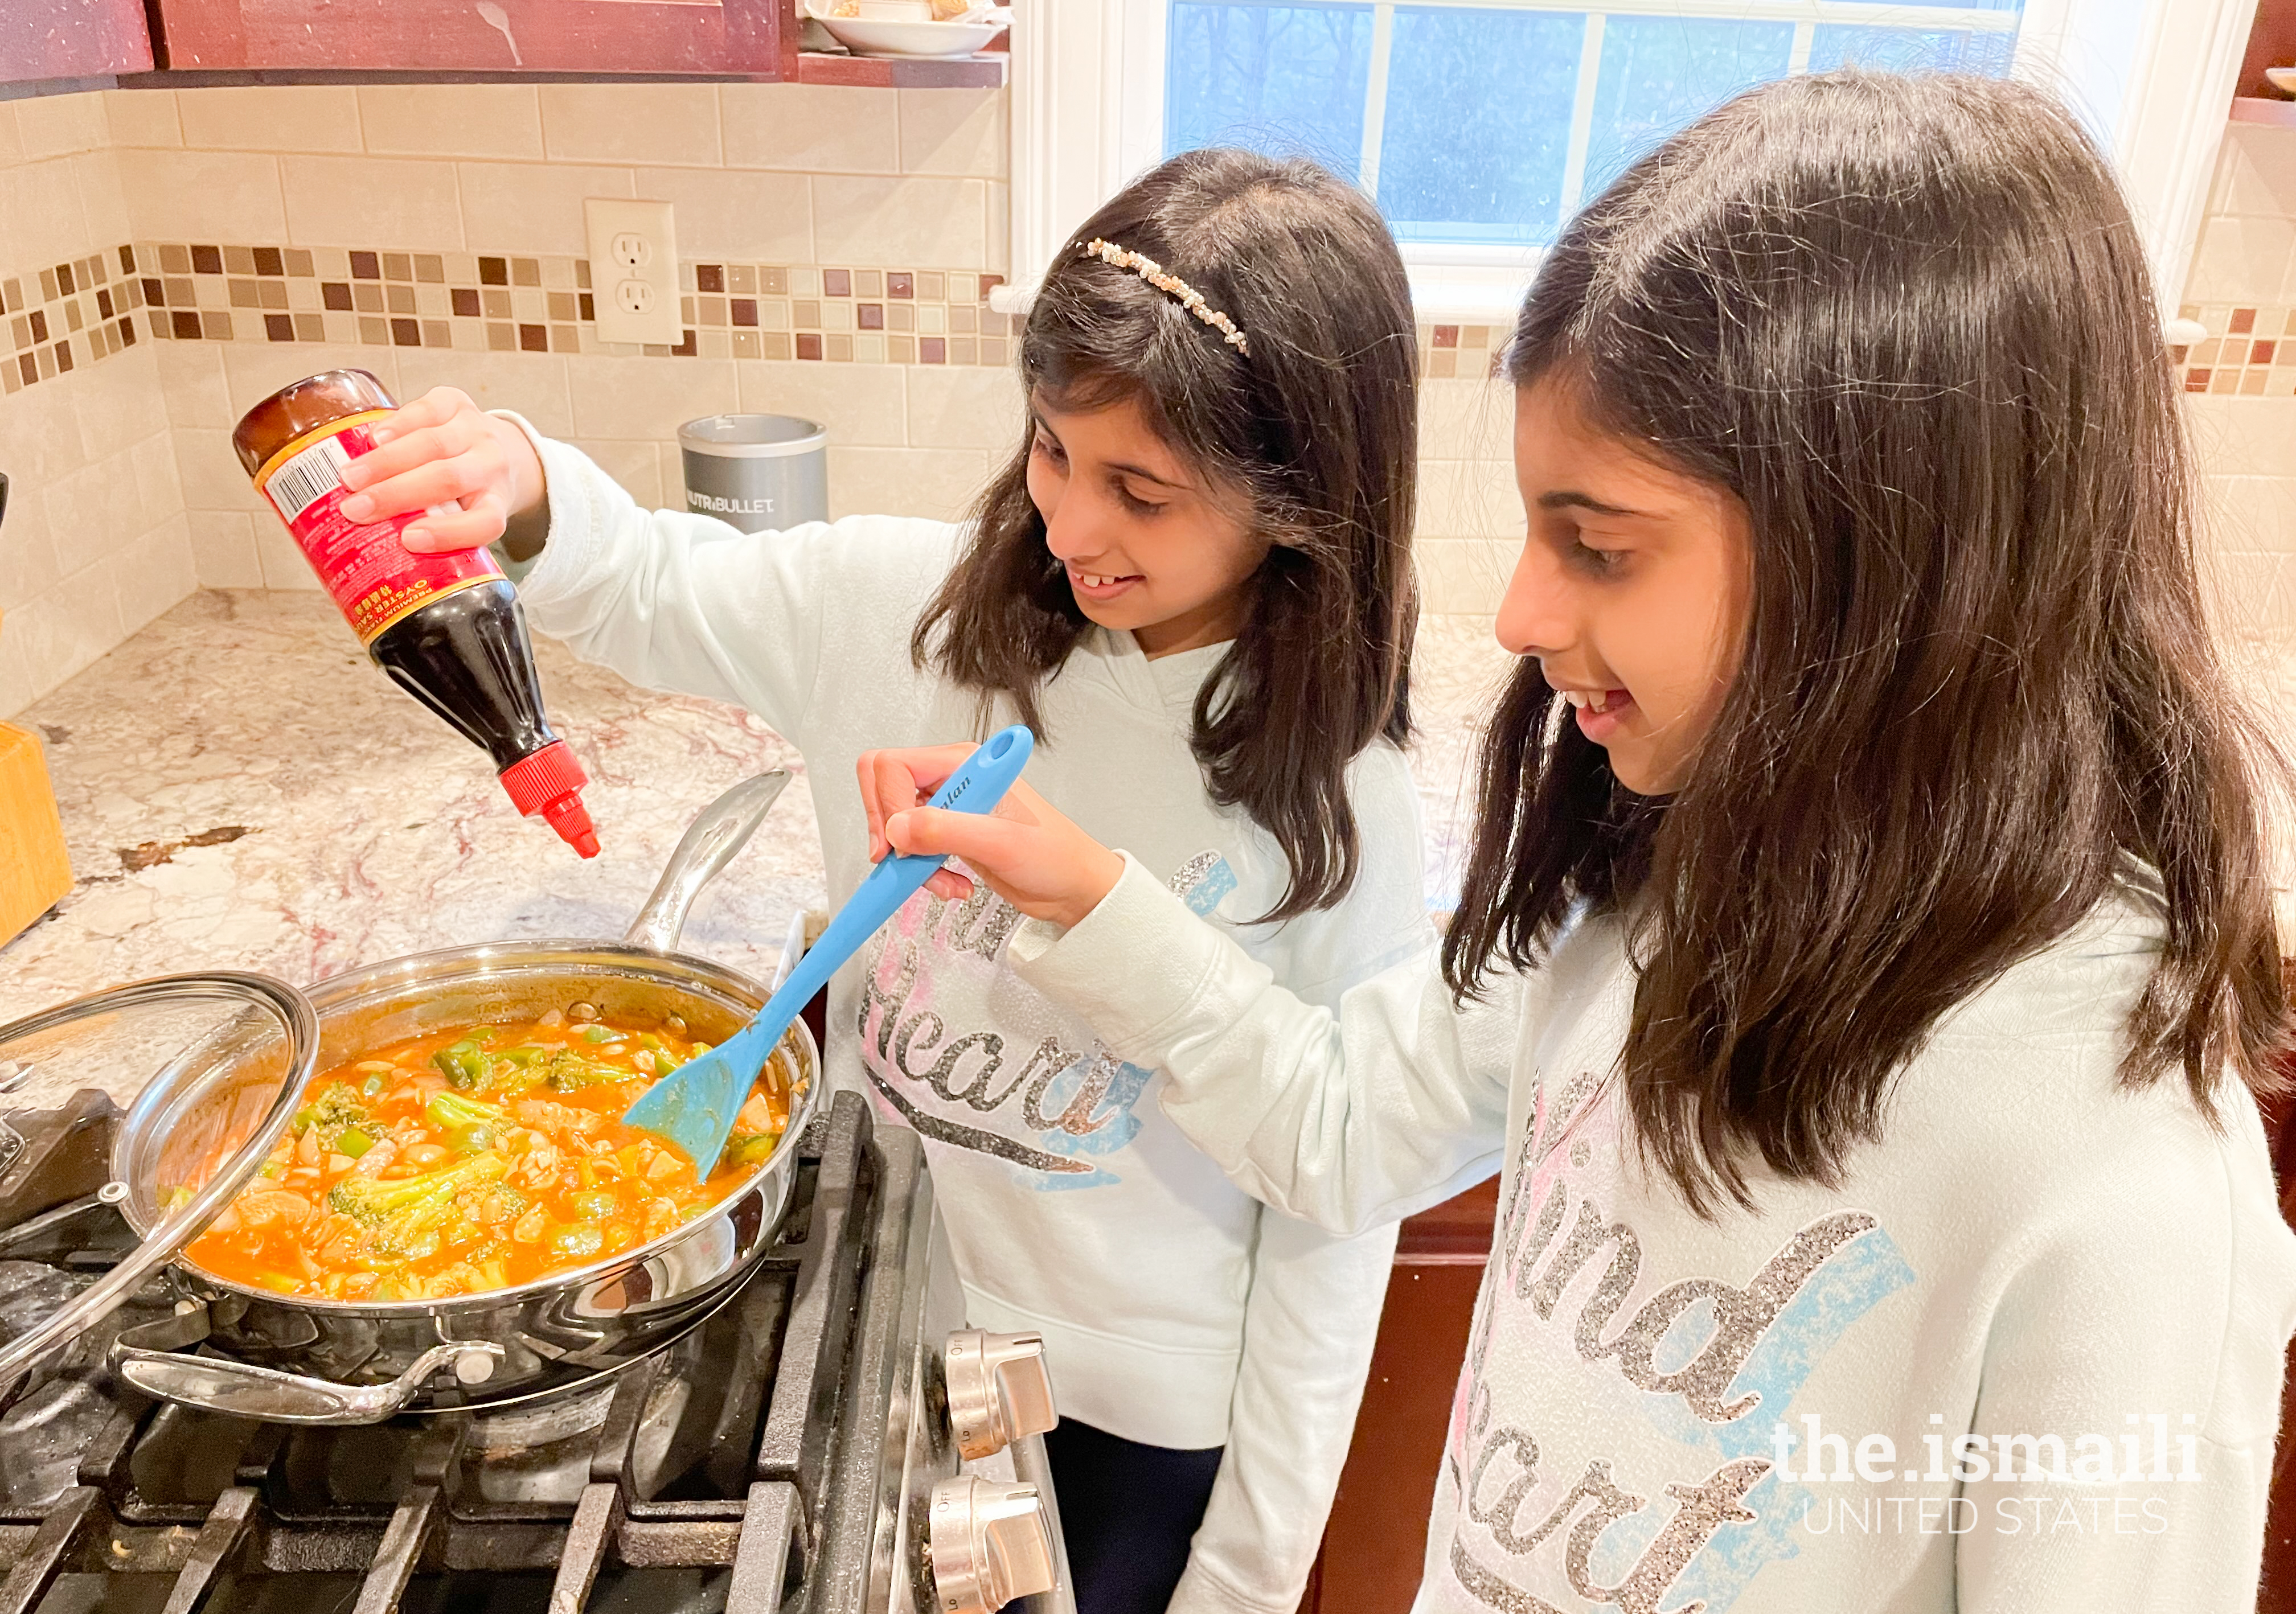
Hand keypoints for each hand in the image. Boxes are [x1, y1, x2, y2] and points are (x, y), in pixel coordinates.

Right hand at [334, 386, 544, 552]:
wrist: (497, 449)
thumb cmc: (466, 494)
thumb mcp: (460, 519)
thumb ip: (428, 532)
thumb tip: (368, 559)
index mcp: (496, 503)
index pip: (485, 522)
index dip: (450, 533)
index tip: (409, 540)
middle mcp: (493, 465)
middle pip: (448, 479)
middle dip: (396, 495)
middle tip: (354, 510)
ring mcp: (476, 430)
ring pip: (433, 444)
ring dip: (386, 461)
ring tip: (349, 477)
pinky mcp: (456, 402)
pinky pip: (427, 409)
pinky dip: (397, 425)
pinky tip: (372, 439)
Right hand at [857, 745, 1124, 929]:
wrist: (1074, 888)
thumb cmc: (1055, 857)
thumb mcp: (1000, 844)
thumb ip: (946, 831)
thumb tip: (898, 829)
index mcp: (964, 763)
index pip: (893, 766)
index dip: (887, 805)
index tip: (897, 845)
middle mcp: (953, 778)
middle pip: (884, 790)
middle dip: (890, 833)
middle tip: (904, 862)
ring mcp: (949, 807)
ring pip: (896, 825)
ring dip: (910, 861)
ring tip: (945, 884)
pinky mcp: (950, 834)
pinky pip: (912, 849)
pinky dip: (922, 873)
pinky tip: (953, 885)